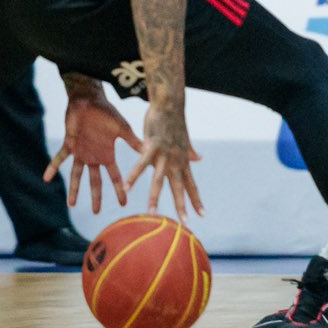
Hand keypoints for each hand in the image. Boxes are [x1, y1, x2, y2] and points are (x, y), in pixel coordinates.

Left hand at [44, 84, 144, 212]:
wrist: (90, 100)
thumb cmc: (107, 112)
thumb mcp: (122, 128)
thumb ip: (132, 140)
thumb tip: (147, 150)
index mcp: (107, 155)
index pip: (115, 177)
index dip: (119, 190)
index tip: (123, 204)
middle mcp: (94, 156)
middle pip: (95, 181)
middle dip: (96, 196)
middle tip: (97, 212)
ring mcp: (81, 152)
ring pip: (76, 175)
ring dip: (74, 189)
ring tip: (71, 204)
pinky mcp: (69, 144)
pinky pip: (59, 158)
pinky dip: (52, 168)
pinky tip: (46, 178)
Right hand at [122, 101, 203, 220]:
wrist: (169, 104)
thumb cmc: (175, 121)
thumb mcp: (184, 139)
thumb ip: (191, 152)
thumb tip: (200, 158)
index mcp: (183, 161)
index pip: (192, 185)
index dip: (196, 200)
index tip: (202, 215)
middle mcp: (176, 161)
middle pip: (180, 187)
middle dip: (182, 206)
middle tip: (185, 224)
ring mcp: (164, 154)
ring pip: (159, 180)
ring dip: (154, 197)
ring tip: (151, 212)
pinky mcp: (151, 146)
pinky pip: (141, 164)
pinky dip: (133, 176)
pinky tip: (126, 186)